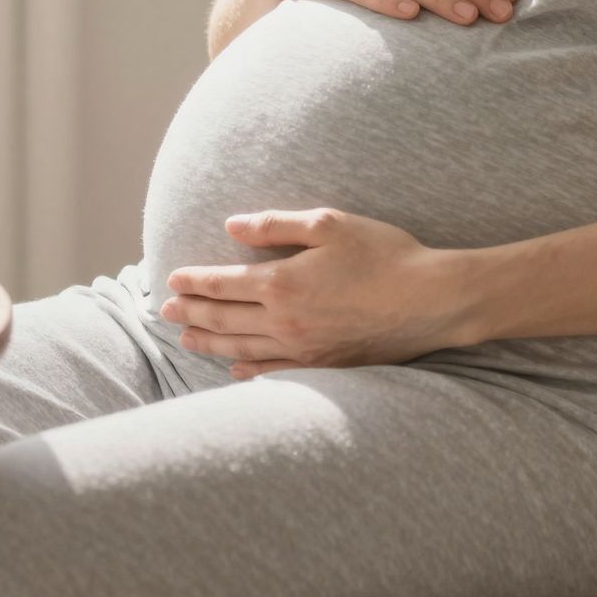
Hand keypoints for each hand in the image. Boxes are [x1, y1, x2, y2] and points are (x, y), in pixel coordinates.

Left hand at [161, 208, 467, 376]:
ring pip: (241, 348)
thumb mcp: (329, 224)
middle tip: (166, 311)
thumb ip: (275, 226)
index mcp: (281, 283)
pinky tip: (234, 368)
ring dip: (209, 342)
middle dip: (192, 313)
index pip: (222, 284)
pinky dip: (247, 370)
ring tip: (186, 338)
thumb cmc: (383, 253)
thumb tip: (231, 226)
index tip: (172, 280)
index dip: (194, 282)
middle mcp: (284, 321)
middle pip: (224, 319)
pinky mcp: (323, 366)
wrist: (429, 300)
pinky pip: (273, 372)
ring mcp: (303, 349)